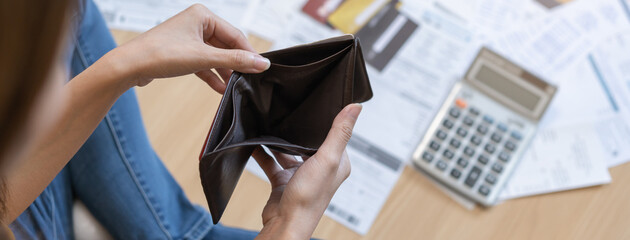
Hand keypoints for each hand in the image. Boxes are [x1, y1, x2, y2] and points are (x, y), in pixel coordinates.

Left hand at [107, 4, 269, 92]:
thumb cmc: (159, 54)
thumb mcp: (203, 58)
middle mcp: (196, 24)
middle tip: (249, 80)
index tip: (261, 68)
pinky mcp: (182, 53)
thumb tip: (261, 64)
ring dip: (224, 72)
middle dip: (235, 64)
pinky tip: (221, 88)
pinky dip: (212, 75)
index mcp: (203, 15)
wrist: (129, 66)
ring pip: (215, 56)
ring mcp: (189, 39)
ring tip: (235, 87)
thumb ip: (234, 61)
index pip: (235, 35)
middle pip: (226, 46)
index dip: (248, 53)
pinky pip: (204, 64)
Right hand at [253, 104, 361, 239]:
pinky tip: (254, 142)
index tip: (315, 104)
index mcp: (337, 163)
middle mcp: (321, 169)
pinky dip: (263, 153)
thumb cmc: (308, 197)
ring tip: (267, 123)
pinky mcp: (283, 182)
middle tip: (287, 110)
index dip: (325, 121)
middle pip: (309, 142)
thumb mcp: (328, 158)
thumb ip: (339, 132)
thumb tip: (356, 106)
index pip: (334, 135)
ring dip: (278, 141)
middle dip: (298, 129)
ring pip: (289, 151)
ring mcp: (301, 176)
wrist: (285, 224)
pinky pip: (272, 162)